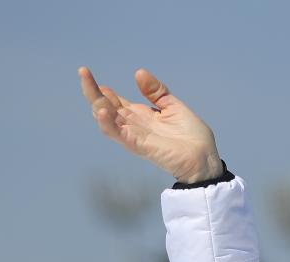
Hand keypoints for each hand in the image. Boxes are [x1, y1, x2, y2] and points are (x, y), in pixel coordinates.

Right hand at [79, 66, 222, 182]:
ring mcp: (135, 136)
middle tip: (83, 73)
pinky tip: (102, 110)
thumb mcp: (173, 107)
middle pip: (106, 108)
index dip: (103, 90)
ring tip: (90, 87)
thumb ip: (156, 92)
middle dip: (93, 92)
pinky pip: (118, 135)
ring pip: (107, 120)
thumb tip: (138, 72)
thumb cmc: (193, 137)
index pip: (116, 102)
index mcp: (142, 116)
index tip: (90, 75)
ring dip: (96, 103)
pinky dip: (108, 123)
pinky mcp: (139, 146)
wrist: (205, 160)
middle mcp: (134, 126)